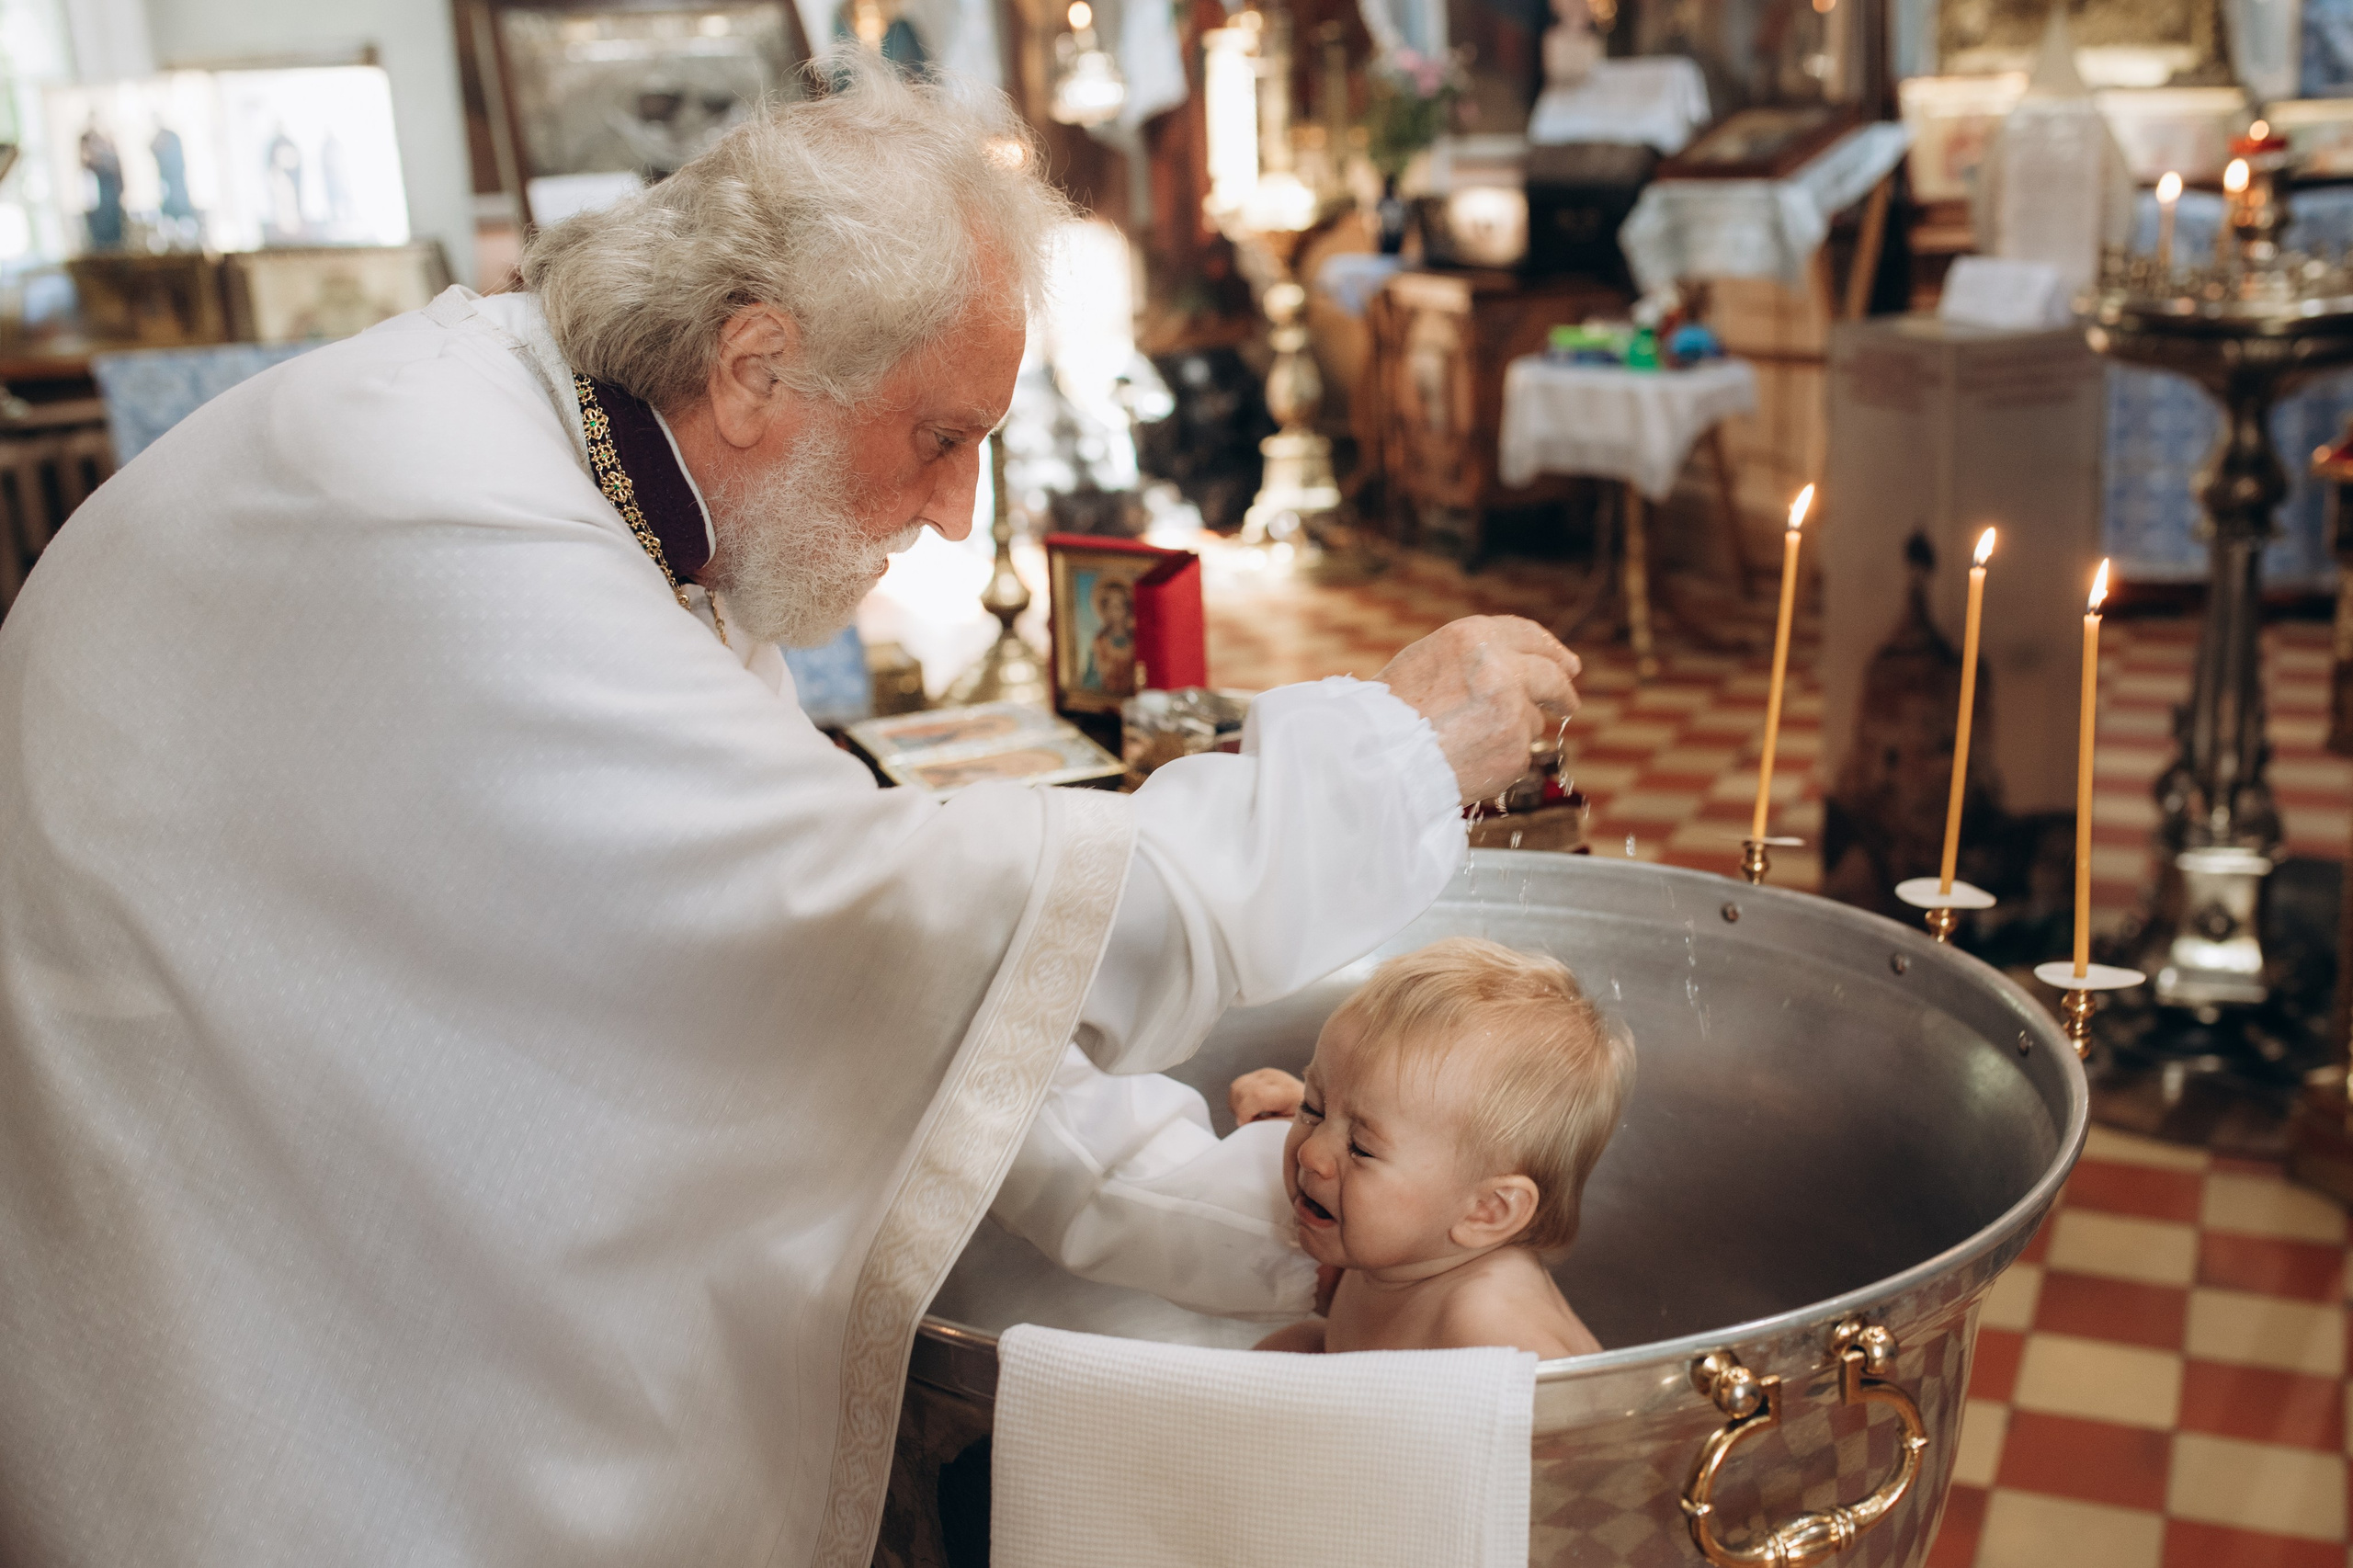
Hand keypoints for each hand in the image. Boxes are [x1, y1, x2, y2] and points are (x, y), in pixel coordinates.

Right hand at [1228, 1067, 1305, 1124]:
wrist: (1318, 1104)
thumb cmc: (1305, 1120)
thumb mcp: (1292, 1128)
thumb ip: (1270, 1125)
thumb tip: (1247, 1122)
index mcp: (1287, 1091)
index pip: (1257, 1095)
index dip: (1245, 1112)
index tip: (1247, 1125)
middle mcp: (1275, 1078)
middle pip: (1242, 1090)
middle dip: (1240, 1111)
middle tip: (1251, 1123)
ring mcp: (1266, 1074)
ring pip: (1237, 1087)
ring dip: (1237, 1105)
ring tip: (1251, 1117)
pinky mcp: (1259, 1074)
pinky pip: (1237, 1085)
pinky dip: (1237, 1100)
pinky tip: (1251, 1109)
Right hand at [1375, 616, 1581, 803]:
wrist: (1378, 758)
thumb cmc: (1392, 710)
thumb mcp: (1428, 659)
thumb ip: (1476, 656)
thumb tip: (1522, 666)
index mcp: (1473, 637)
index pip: (1527, 635)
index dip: (1550, 649)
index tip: (1567, 664)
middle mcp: (1500, 669)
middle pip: (1551, 676)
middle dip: (1563, 690)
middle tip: (1568, 702)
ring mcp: (1512, 711)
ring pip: (1532, 720)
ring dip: (1513, 730)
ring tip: (1468, 742)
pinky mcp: (1515, 751)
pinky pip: (1519, 754)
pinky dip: (1501, 759)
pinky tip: (1469, 760)